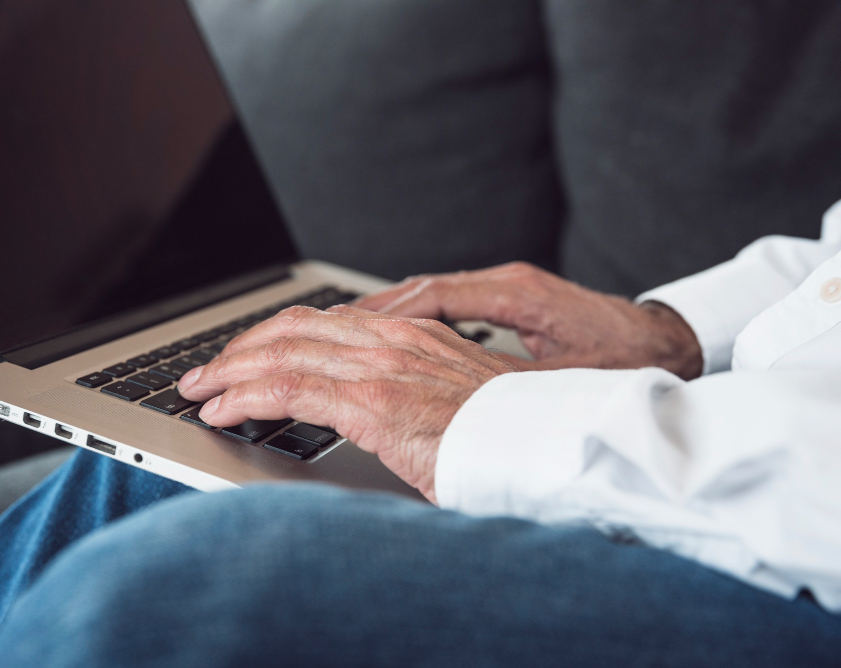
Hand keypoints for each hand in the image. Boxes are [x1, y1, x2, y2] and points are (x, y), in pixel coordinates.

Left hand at [177, 306, 516, 501]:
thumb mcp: (448, 402)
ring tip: (199, 391)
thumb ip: (409, 396)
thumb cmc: (503, 436)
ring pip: (280, 353)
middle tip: (206, 373)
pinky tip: (221, 412)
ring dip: (229, 372)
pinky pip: (287, 389)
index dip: (274, 336)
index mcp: (409, 335)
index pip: (323, 321)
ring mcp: (379, 366)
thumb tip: (378, 417)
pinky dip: (243, 398)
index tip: (246, 356)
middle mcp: (390, 339)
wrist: (542, 445)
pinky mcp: (371, 401)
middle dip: (240, 349)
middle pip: (292, 328)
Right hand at [354, 262, 702, 379]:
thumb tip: (465, 413)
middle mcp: (503, 283)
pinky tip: (383, 336)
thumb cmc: (622, 361)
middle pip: (419, 289)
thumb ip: (515, 391)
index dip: (384, 317)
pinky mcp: (506, 299)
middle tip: (319, 330)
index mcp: (515, 296)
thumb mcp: (566, 385)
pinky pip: (441, 303)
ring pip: (426, 294)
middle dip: (368, 311)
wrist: (663, 340)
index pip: (433, 297)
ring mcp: (502, 287)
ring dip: (382, 314)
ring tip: (337, 334)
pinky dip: (408, 318)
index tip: (345, 331)